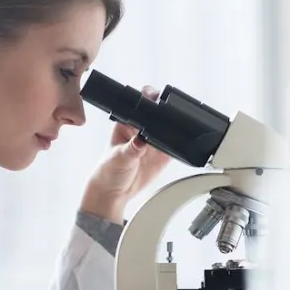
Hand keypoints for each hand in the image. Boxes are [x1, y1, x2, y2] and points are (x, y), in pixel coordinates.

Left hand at [81, 87, 171, 223]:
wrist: (114, 192)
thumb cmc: (108, 170)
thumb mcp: (119, 157)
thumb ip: (132, 148)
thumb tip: (142, 139)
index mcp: (128, 123)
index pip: (141, 104)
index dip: (150, 97)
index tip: (157, 97)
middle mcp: (142, 129)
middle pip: (159, 113)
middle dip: (167, 111)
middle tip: (170, 117)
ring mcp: (154, 141)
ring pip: (170, 128)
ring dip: (176, 128)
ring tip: (175, 133)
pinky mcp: (163, 154)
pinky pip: (176, 145)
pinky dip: (180, 145)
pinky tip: (180, 147)